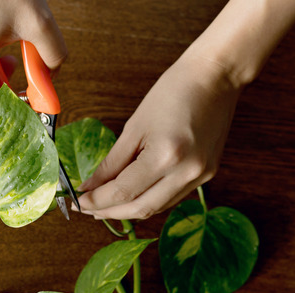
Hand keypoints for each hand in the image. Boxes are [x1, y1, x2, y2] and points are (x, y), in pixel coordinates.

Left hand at [77, 54, 241, 219]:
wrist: (215, 77)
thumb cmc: (173, 92)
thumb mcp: (134, 127)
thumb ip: (111, 163)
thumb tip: (90, 186)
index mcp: (165, 156)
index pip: (123, 192)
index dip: (97, 201)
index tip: (79, 202)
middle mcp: (186, 173)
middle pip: (140, 208)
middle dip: (110, 212)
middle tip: (88, 209)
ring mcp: (200, 177)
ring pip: (157, 208)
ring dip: (129, 210)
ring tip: (105, 206)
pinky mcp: (207, 175)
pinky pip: (171, 198)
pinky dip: (149, 200)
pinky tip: (132, 195)